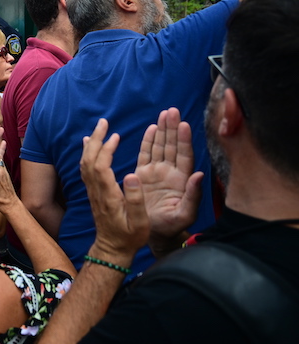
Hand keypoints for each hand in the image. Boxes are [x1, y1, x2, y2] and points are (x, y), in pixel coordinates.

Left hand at [80, 118, 148, 257]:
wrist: (112, 248)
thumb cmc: (129, 237)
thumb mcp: (139, 222)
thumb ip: (136, 199)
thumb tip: (131, 174)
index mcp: (108, 195)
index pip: (101, 167)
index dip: (105, 150)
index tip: (115, 137)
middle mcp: (96, 190)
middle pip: (89, 160)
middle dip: (95, 139)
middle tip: (103, 122)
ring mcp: (92, 191)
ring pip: (85, 162)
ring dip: (91, 143)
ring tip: (99, 128)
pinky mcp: (93, 192)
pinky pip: (85, 168)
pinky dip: (87, 152)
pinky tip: (88, 143)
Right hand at [137, 108, 203, 242]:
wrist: (153, 232)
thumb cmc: (171, 226)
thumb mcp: (185, 214)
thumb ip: (193, 195)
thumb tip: (200, 175)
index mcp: (181, 180)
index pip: (184, 155)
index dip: (183, 140)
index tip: (184, 125)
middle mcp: (170, 172)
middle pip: (172, 146)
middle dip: (173, 128)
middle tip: (173, 111)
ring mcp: (156, 172)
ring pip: (160, 146)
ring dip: (163, 130)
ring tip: (164, 114)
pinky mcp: (143, 174)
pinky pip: (146, 154)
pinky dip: (148, 141)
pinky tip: (152, 128)